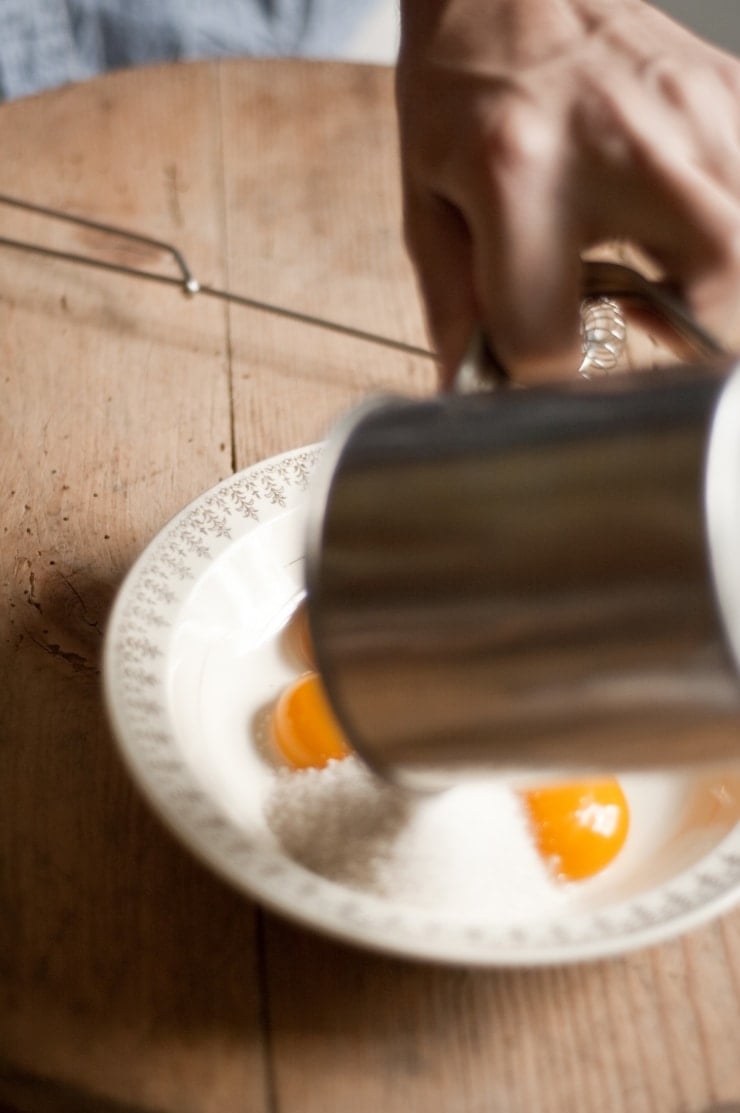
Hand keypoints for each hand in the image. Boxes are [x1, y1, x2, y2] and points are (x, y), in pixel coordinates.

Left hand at [396, 0, 739, 384]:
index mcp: (520, 176)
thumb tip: (475, 391)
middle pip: (712, 303)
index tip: (541, 362)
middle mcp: (624, 146)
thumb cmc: (465, 88)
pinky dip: (729, 240)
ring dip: (719, 300)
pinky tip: (684, 233)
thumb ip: (454, 310)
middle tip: (643, 338)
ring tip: (667, 288)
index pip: (549, 338)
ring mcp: (696, 116)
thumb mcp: (428, 202)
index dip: (542, 375)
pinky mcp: (733, 98)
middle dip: (680, 351)